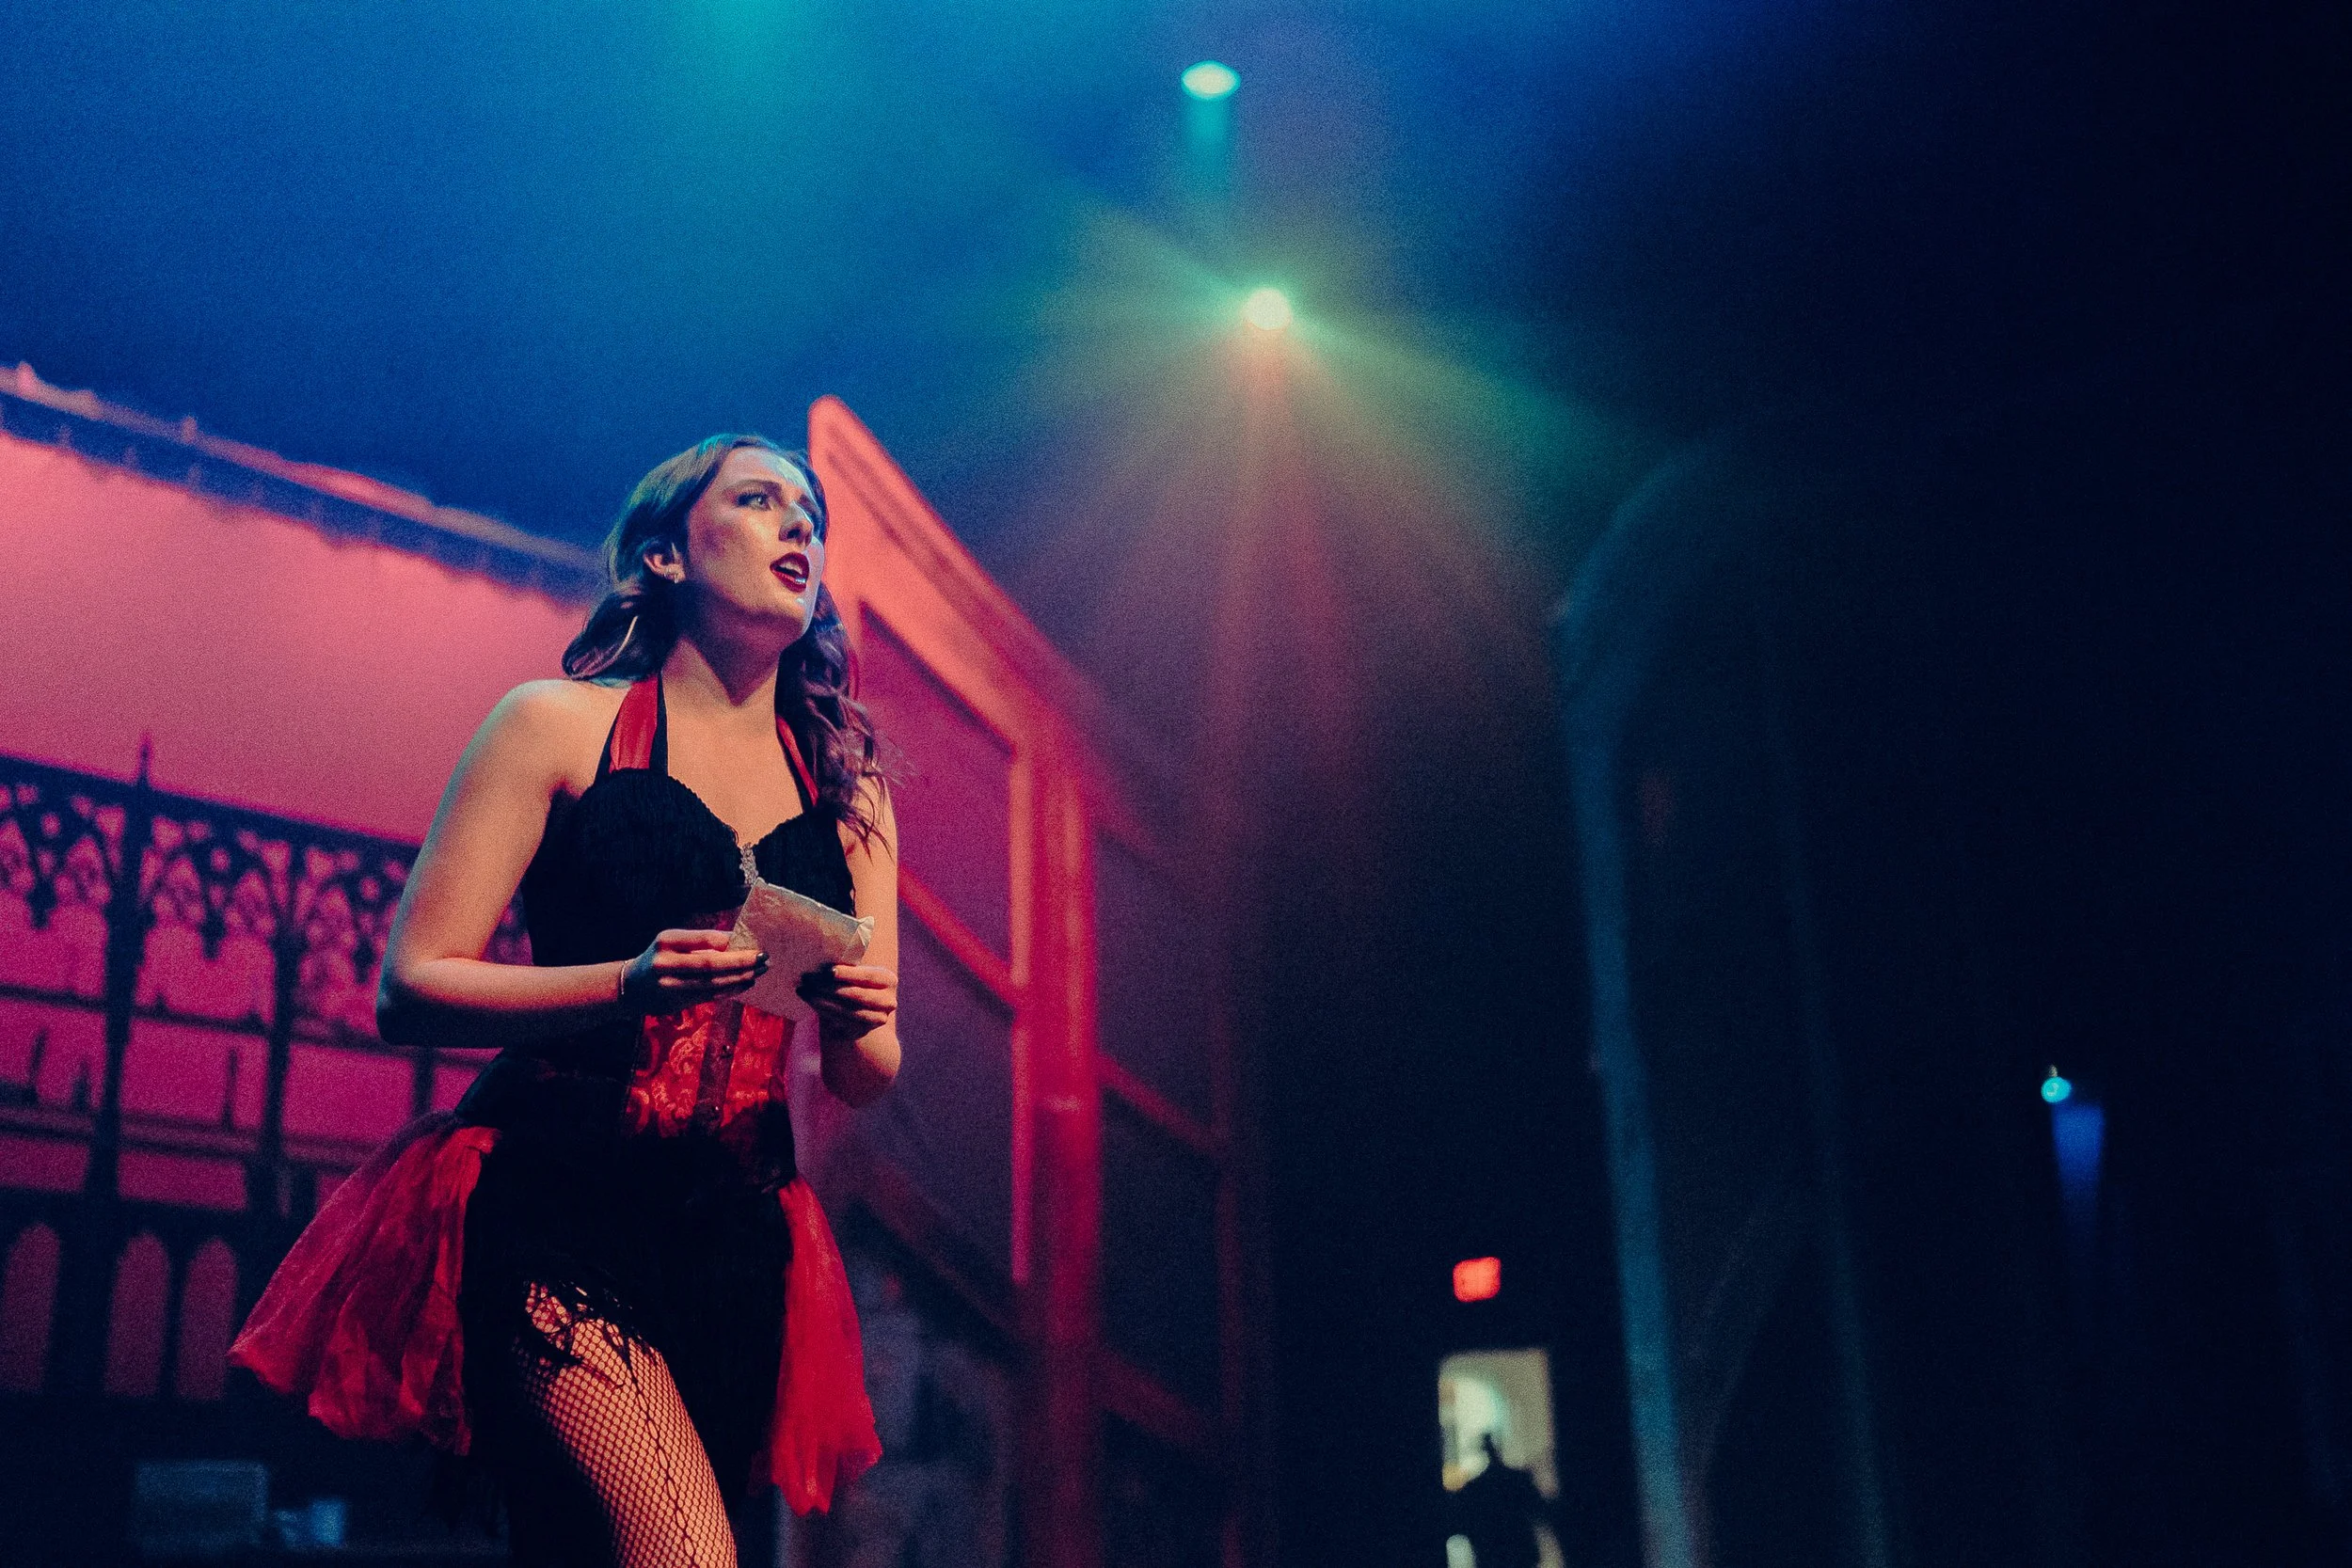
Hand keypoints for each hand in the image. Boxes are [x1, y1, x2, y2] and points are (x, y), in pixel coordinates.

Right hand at [619, 928, 766, 1014]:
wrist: (632, 986)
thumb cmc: (660, 957)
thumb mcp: (673, 941)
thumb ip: (701, 941)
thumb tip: (736, 941)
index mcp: (666, 941)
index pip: (703, 940)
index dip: (729, 943)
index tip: (752, 943)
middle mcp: (666, 964)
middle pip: (709, 965)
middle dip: (740, 963)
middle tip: (763, 959)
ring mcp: (670, 986)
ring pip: (712, 984)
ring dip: (739, 978)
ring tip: (758, 972)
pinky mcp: (676, 1003)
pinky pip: (709, 996)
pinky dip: (730, 990)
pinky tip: (745, 983)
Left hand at [798, 962, 897, 1042]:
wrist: (857, 1009)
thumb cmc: (853, 981)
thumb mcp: (856, 972)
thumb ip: (847, 966)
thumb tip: (821, 955)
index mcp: (888, 980)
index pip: (868, 977)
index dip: (849, 974)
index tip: (828, 970)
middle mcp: (888, 1002)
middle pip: (857, 995)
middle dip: (829, 987)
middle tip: (807, 978)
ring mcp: (877, 1019)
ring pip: (846, 1010)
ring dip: (821, 1000)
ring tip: (803, 989)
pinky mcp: (862, 1031)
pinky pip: (840, 1021)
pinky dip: (821, 1009)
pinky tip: (808, 999)